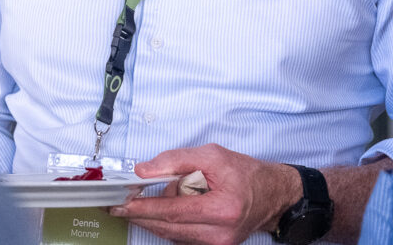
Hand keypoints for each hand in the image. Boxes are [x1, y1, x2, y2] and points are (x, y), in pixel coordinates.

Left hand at [110, 143, 301, 244]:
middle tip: (120, 203)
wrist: (271, 195)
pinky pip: (180, 238)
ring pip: (172, 235)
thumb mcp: (212, 155)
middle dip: (141, 215)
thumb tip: (143, 171)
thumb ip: (176, 160)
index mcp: (222, 209)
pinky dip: (169, 223)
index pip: (173, 212)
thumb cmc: (245, 174)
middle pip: (168, 228)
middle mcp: (219, 234)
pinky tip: (168, 209)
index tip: (121, 204)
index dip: (144, 208)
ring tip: (149, 200)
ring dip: (155, 218)